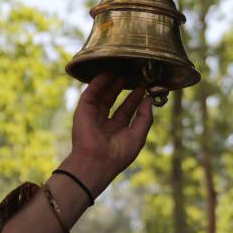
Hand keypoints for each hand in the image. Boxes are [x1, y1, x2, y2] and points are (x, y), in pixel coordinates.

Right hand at [59, 73, 153, 197]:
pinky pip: (91, 93)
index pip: (126, 111)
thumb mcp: (138, 135)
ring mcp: (93, 117)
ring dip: (110, 83)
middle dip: (122, 88)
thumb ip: (145, 117)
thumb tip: (149, 100)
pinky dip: (98, 83)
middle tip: (132, 75)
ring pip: (102, 96)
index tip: (143, 87)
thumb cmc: (119, 153)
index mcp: (117, 132)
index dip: (134, 99)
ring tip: (120, 71)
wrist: (97, 161)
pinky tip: (107, 73)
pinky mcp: (83, 111)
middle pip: (113, 101)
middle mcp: (104, 124)